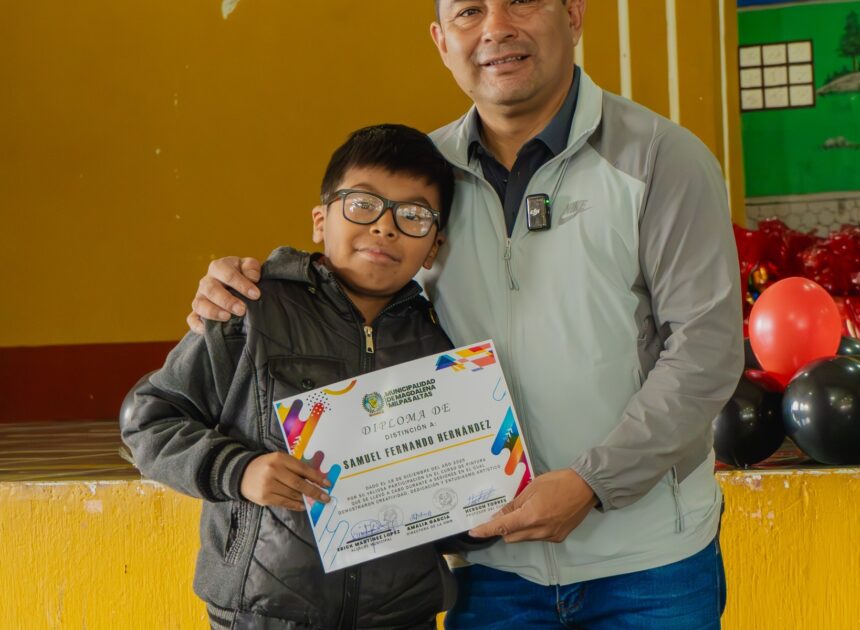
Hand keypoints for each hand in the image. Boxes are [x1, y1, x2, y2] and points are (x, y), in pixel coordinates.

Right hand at [187, 256, 261, 333]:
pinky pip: (192, 319)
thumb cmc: (244, 275)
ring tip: (227, 317)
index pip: (228, 274)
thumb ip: (251, 267)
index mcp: (219, 267)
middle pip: (211, 289)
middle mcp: (207, 282)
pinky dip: (197, 325)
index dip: (242, 284)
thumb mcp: (249, 267)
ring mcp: (200, 297)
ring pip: (199, 304)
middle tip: (242, 309)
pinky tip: (207, 330)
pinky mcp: (197, 312)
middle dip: (227, 300)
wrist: (237, 286)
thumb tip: (252, 277)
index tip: (256, 295)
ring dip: (213, 312)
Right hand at [240, 452, 331, 510]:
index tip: (327, 484)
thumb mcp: (279, 460)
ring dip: (306, 499)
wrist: (242, 474)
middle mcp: (274, 470)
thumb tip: (316, 480)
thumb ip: (295, 468)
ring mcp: (268, 485)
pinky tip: (303, 505)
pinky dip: (296, 505)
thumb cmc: (266, 466)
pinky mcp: (264, 497)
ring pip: (293, 494)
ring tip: (315, 502)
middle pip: (299, 483)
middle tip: (326, 498)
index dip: (317, 477)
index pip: (302, 468)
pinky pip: (284, 502)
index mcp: (280, 458)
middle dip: (315, 491)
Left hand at [469, 469, 597, 542]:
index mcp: (531, 516)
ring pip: (524, 538)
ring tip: (523, 512)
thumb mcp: (531, 488)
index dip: (486, 530)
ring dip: (517, 529)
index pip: (503, 527)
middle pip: (511, 537)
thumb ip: (514, 504)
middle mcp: (539, 531)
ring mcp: (550, 536)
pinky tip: (538, 515)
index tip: (474, 532)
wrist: (586, 487)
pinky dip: (531, 529)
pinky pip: (537, 537)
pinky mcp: (558, 538)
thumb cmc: (557, 482)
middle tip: (502, 514)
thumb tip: (499, 516)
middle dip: (503, 528)